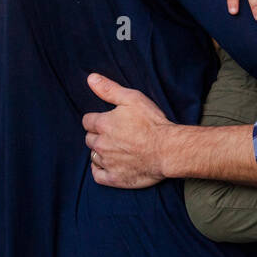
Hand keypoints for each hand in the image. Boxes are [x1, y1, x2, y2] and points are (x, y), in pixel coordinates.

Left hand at [82, 73, 172, 187]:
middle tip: (114, 134)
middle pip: (89, 139)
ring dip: (100, 152)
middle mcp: (101, 144)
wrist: (168, 149)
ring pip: (93, 156)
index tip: (107, 121)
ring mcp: (107, 162)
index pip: (87, 121)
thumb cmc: (152, 123)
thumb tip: (90, 78)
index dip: (96, 120)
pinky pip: (97, 175)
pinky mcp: (114, 178)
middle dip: (98, 135)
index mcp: (103, 124)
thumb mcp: (132, 98)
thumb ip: (109, 89)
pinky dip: (99, 170)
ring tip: (115, 149)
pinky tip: (107, 165)